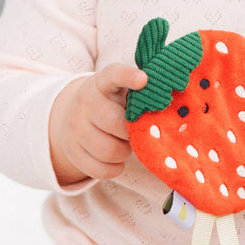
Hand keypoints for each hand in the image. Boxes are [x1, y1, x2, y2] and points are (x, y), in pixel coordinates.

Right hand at [49, 63, 147, 184]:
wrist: (74, 117)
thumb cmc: (111, 103)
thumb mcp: (121, 90)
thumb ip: (141, 92)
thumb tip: (171, 97)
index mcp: (101, 83)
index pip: (113, 75)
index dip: (127, 76)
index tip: (144, 79)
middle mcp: (85, 103)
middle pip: (114, 122)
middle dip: (131, 132)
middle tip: (135, 131)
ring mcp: (75, 128)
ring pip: (109, 150)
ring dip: (124, 151)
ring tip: (125, 143)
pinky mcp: (73, 152)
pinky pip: (101, 169)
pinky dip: (115, 167)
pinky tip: (116, 158)